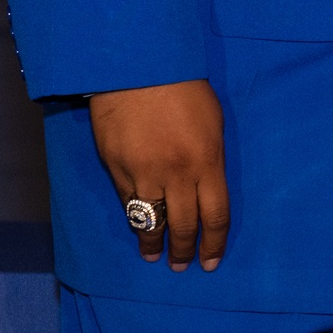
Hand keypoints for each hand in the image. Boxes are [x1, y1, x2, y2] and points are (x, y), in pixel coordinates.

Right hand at [88, 79, 229, 272]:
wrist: (138, 67)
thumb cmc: (184, 87)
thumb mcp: (212, 122)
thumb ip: (210, 158)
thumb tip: (204, 186)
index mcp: (207, 161)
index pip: (216, 215)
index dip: (214, 243)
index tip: (211, 262)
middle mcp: (177, 175)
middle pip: (183, 225)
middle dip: (184, 250)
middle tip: (181, 265)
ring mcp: (144, 174)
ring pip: (151, 221)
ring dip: (154, 244)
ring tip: (155, 257)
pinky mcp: (117, 169)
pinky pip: (128, 204)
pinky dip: (135, 220)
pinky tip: (138, 228)